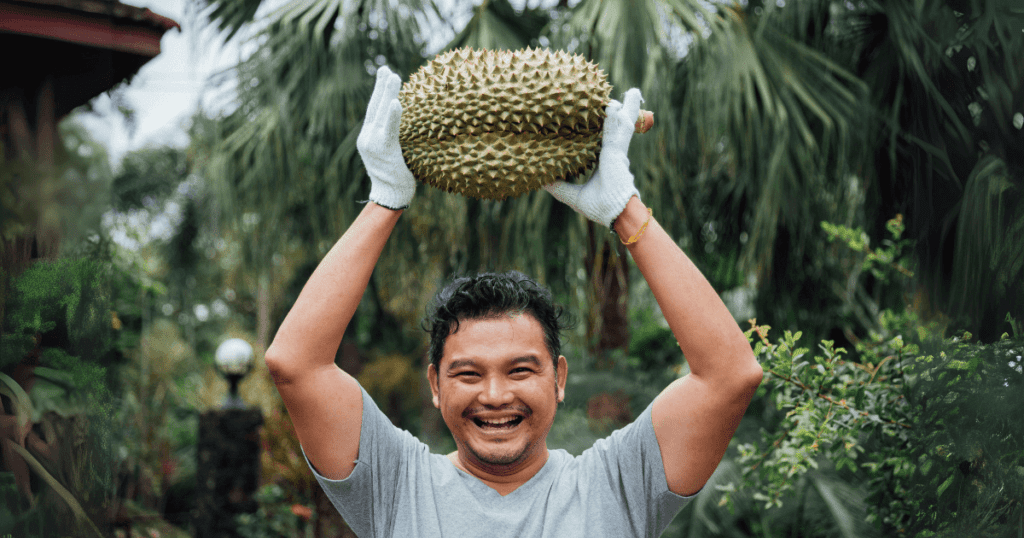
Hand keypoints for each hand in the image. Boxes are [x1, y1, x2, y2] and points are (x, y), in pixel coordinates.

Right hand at [357, 66, 415, 209]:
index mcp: (369, 137)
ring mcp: (373, 144)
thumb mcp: (396, 154)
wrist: (391, 196)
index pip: (374, 110)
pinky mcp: (383, 150)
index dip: (379, 91)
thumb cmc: (400, 177)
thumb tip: (416, 124)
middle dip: (380, 86)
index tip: (384, 73)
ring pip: (379, 113)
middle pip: (373, 106)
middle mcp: (367, 138)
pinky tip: (395, 102)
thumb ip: (397, 138)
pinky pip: (389, 129)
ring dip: (386, 93)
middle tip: (386, 69)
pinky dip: (391, 115)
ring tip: (393, 76)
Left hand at [544, 88, 642, 226]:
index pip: (601, 139)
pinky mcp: (618, 151)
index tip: (592, 114)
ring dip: (621, 107)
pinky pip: (620, 128)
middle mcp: (612, 154)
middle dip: (613, 112)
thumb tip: (540, 180)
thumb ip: (559, 186)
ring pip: (620, 123)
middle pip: (613, 126)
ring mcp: (616, 151)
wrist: (617, 214)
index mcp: (604, 161)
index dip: (600, 126)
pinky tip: (622, 100)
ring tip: (627, 92)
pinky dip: (622, 114)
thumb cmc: (600, 207)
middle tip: (606, 98)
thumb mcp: (573, 195)